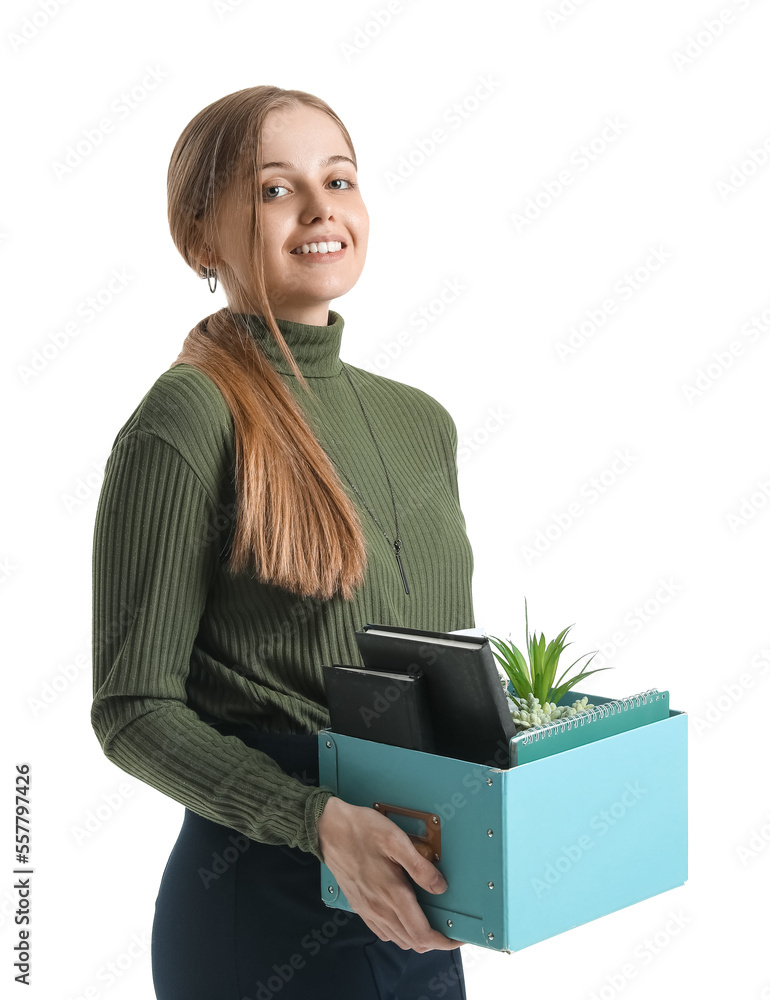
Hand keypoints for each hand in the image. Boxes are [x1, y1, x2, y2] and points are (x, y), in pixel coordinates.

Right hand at [317, 796, 464, 952]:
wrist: (328, 829)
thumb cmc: (361, 830)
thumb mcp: (395, 840)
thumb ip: (420, 866)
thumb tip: (440, 887)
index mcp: (392, 894)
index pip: (423, 935)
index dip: (444, 941)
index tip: (457, 937)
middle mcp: (379, 908)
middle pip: (413, 942)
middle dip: (434, 941)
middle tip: (448, 928)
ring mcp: (367, 910)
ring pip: (398, 940)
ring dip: (416, 938)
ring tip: (430, 922)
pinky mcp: (359, 906)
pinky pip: (382, 932)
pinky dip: (398, 933)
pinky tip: (404, 918)